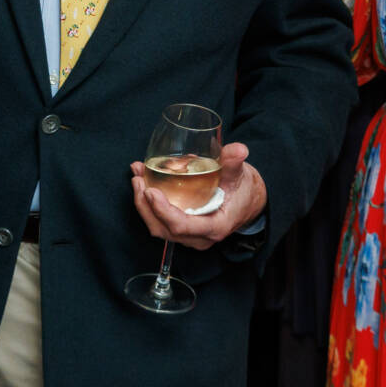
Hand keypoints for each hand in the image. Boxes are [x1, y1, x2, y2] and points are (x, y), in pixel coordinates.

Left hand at [130, 141, 266, 248]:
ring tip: (137, 176)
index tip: (151, 191)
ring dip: (142, 204)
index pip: (182, 226)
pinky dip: (148, 204)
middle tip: (138, 178)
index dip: (163, 211)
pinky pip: (160, 222)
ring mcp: (189, 236)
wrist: (248, 202)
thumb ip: (234, 162)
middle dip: (145, 205)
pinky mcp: (182, 229)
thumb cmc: (243, 190)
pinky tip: (143, 182)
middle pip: (163, 229)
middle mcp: (199, 237)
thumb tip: (237, 149)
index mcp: (214, 227)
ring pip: (158, 227)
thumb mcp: (240, 174)